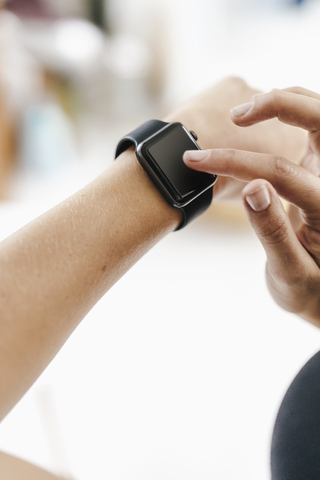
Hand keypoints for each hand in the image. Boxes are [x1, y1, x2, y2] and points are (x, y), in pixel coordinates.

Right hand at [183, 87, 319, 326]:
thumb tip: (252, 187)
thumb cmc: (308, 287)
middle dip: (278, 105)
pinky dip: (289, 109)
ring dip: (285, 101)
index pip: (280, 172)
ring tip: (241, 113)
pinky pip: (313, 123)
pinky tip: (260, 115)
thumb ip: (274, 232)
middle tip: (236, 115)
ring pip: (319, 113)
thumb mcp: (290, 272)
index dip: (233, 163)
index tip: (195, 162)